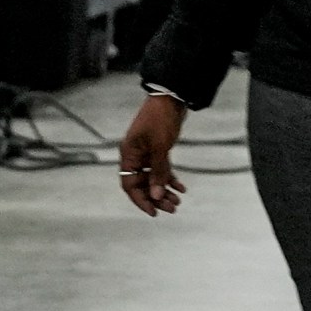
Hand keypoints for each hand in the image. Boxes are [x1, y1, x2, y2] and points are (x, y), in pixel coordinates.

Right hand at [118, 94, 189, 216]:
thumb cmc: (160, 119)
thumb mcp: (160, 148)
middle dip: (156, 197)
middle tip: (172, 208)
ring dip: (164, 190)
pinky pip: (161, 169)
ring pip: (153, 178)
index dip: (140, 200)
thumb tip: (156, 195)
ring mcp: (147, 153)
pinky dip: (170, 179)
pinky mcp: (158, 150)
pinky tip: (181, 187)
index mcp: (129, 155)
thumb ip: (158, 173)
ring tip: (178, 201)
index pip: (129, 184)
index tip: (153, 212)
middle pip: (142, 184)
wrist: (171, 98)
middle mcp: (135, 156)